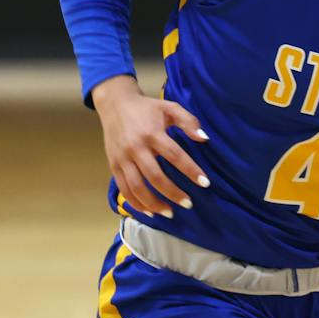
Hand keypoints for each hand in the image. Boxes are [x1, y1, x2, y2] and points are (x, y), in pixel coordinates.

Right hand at [91, 76, 208, 219]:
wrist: (115, 104)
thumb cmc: (147, 108)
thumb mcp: (169, 108)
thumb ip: (189, 121)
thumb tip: (204, 139)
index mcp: (152, 133)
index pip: (175, 156)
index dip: (191, 170)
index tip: (205, 183)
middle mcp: (136, 148)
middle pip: (155, 177)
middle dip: (173, 193)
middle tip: (188, 203)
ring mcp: (122, 158)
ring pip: (137, 187)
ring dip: (154, 203)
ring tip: (170, 213)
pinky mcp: (113, 165)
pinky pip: (124, 189)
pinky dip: (136, 203)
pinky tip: (149, 211)